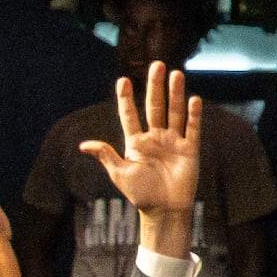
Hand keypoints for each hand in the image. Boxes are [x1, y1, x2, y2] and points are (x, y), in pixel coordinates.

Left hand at [79, 63, 204, 249]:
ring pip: (174, 112)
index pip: (130, 115)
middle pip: (155, 106)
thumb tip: (83, 145)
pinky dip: (193, 115)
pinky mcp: (189, 150)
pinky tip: (193, 99)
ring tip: (176, 74)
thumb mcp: (120, 174)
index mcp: (136, 143)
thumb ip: (106, 156)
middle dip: (155, 86)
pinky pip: (191, 129)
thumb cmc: (140, 195)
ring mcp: (173, 142)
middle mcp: (155, 138)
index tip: (123, 80)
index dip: (126, 99)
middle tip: (157, 65)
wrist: (164, 211)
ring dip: (175, 93)